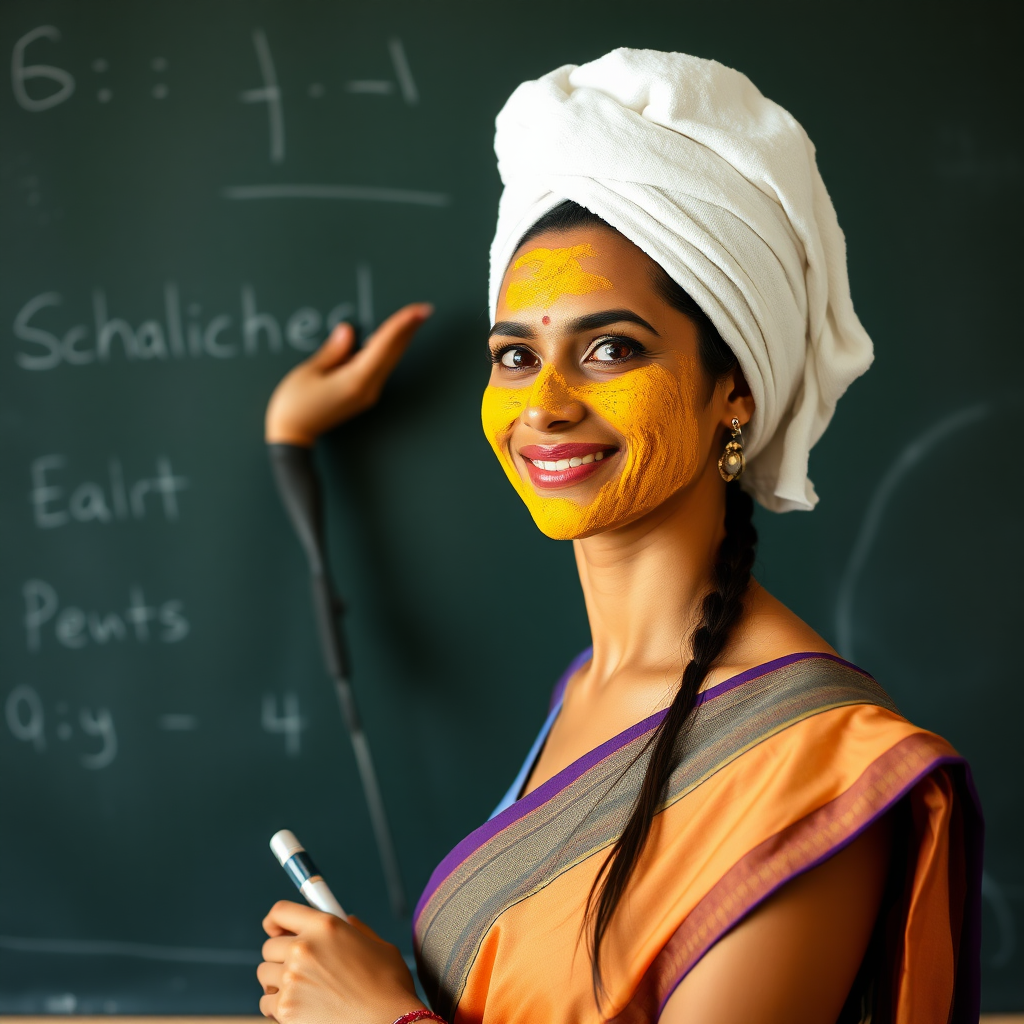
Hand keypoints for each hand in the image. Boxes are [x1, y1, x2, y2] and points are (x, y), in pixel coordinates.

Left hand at [258, 900, 424, 1023]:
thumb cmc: (388, 987)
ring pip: (265, 976)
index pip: (280, 912)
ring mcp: (292, 979)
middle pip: (269, 947)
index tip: (276, 929)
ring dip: (278, 982)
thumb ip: (355, 929)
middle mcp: (304, 948)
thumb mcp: (378, 945)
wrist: (390, 1023)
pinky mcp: (286, 1009)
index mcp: (325, 926)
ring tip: (301, 991)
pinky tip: (300, 1008)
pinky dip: (278, 1007)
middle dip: (281, 956)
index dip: (275, 921)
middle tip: (299, 968)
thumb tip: (345, 921)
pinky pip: (266, 1004)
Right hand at [265, 303, 432, 445]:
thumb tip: (348, 332)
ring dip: (400, 340)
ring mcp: (367, 395)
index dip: (401, 325)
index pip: (384, 346)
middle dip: (408, 330)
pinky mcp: (362, 396)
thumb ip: (332, 351)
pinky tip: (389, 340)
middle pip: (393, 354)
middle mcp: (367, 389)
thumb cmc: (294, 406)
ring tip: (412, 320)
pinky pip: (378, 369)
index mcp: (355, 381)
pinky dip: (386, 352)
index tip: (417, 311)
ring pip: (389, 362)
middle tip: (423, 311)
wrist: (293, 437)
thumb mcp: (308, 373)